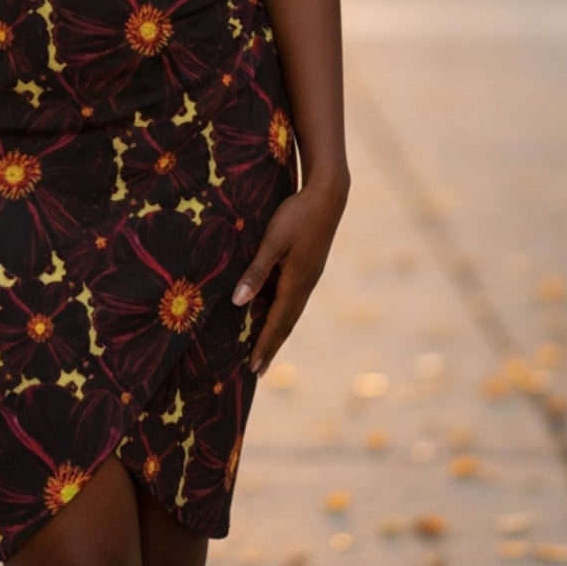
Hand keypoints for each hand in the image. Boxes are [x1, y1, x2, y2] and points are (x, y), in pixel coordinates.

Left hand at [231, 176, 348, 374]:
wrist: (328, 196)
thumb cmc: (296, 216)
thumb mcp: (272, 242)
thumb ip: (256, 272)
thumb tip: (238, 302)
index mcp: (296, 283)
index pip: (277, 322)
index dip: (264, 345)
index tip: (253, 368)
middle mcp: (305, 285)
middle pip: (286, 323)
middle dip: (271, 346)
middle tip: (258, 370)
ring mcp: (310, 277)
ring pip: (291, 311)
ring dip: (278, 332)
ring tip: (266, 349)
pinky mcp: (310, 268)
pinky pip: (293, 298)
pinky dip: (283, 313)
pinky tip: (275, 313)